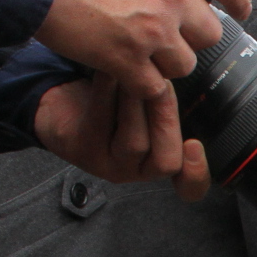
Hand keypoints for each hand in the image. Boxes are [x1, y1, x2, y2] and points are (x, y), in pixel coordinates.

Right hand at [33, 0, 251, 185]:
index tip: (240, 9)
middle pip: (209, 31)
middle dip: (191, 34)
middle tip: (169, 32)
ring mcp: (153, 30)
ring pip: (183, 63)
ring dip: (166, 61)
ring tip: (144, 54)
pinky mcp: (126, 60)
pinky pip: (152, 85)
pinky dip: (140, 83)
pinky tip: (125, 74)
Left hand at [34, 74, 211, 196]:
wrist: (59, 106)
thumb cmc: (110, 104)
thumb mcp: (144, 108)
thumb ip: (168, 104)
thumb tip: (190, 75)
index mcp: (156, 163)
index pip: (189, 186)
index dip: (197, 173)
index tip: (196, 145)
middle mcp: (134, 172)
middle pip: (165, 160)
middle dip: (167, 118)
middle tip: (164, 82)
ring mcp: (106, 166)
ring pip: (134, 143)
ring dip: (139, 104)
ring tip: (138, 72)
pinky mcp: (81, 149)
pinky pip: (100, 121)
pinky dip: (108, 92)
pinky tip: (110, 70)